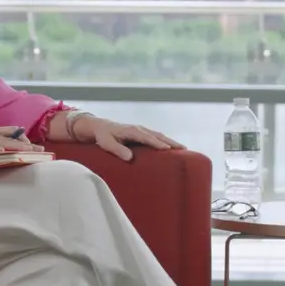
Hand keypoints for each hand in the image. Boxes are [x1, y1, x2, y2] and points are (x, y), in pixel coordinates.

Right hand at [0, 126, 42, 161]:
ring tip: (35, 153)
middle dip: (29, 144)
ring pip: (8, 144)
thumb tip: (1, 153)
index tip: (34, 145)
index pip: (11, 131)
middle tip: (42, 151)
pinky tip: (13, 157)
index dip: (24, 137)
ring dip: (22, 149)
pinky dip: (4, 153)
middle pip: (14, 137)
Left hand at [66, 115, 182, 160]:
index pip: (147, 138)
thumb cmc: (103, 137)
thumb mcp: (106, 144)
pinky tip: (172, 148)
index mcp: (132, 131)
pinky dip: (166, 141)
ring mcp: (142, 130)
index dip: (157, 143)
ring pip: (159, 135)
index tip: (168, 149)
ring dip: (171, 141)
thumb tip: (130, 158)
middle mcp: (139, 129)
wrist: (100, 127)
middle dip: (171, 142)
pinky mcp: (143, 133)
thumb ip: (117, 150)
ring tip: (183, 149)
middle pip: (158, 135)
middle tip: (184, 149)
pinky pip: (157, 137)